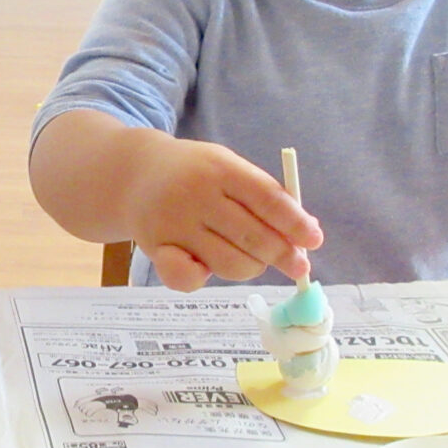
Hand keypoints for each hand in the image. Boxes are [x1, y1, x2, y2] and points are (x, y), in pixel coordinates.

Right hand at [125, 139, 320, 290]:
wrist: (133, 175)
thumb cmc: (194, 173)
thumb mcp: (227, 167)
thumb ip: (263, 195)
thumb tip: (307, 231)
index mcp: (220, 168)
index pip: (268, 200)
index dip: (296, 224)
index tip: (314, 241)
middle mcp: (196, 195)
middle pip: (253, 237)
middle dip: (283, 255)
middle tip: (297, 265)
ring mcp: (174, 223)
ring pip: (230, 263)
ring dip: (253, 267)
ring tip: (255, 259)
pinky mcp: (156, 248)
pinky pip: (189, 279)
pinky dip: (206, 278)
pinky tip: (209, 267)